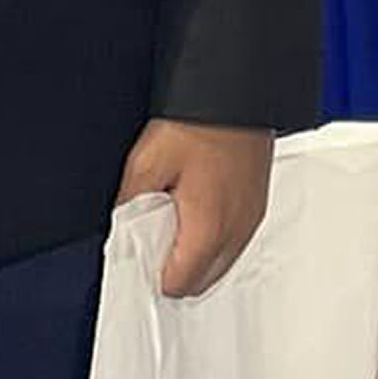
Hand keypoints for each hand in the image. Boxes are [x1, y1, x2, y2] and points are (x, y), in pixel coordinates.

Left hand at [121, 119, 276, 299]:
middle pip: (200, 283)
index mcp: (208, 230)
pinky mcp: (257, 205)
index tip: (140, 253)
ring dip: (196, 255)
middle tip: (154, 237)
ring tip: (176, 218)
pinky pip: (234, 241)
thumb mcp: (148, 161)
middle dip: (175, 269)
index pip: (177, 285)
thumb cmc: (201, 123)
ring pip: (220, 264)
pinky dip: (214, 237)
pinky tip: (197, 208)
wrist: (237, 93)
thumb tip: (120, 229)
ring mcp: (251, 219)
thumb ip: (130, 204)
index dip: (152, 273)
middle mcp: (236, 231)